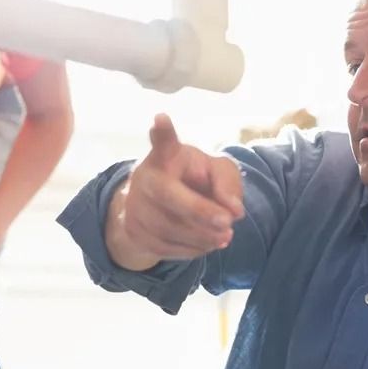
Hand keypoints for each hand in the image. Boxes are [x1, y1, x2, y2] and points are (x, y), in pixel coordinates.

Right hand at [106, 114, 243, 268]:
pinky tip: (207, 243)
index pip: (164, 142)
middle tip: (228, 222)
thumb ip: (229, 183)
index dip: (163, 132)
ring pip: (169, 228)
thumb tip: (234, 211)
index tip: (161, 119)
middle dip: (199, 211)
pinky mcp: (133, 231)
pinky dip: (192, 249)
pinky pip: (166, 247)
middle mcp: (145, 177)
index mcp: (166, 156)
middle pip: (168, 195)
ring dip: (202, 236)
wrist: (158, 205)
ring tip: (224, 236)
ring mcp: (135, 206)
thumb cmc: (193, 180)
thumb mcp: (216, 172)